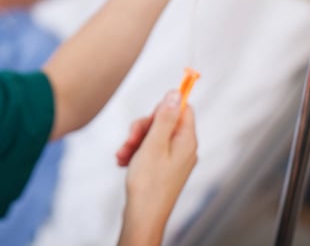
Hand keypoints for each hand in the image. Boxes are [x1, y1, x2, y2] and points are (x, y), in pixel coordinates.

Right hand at [117, 90, 197, 245]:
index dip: (163, 108)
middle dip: (142, 128)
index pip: (182, 108)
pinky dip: (136, 152)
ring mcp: (174, 158)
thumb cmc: (149, 183)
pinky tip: (124, 161)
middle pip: (163, 121)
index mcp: (186, 140)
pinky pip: (149, 150)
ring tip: (123, 155)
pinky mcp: (164, 167)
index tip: (148, 117)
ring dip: (134, 141)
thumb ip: (165, 117)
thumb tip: (176, 93)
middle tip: (130, 141)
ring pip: (153, 135)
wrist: (143, 216)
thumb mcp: (154, 144)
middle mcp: (184, 148)